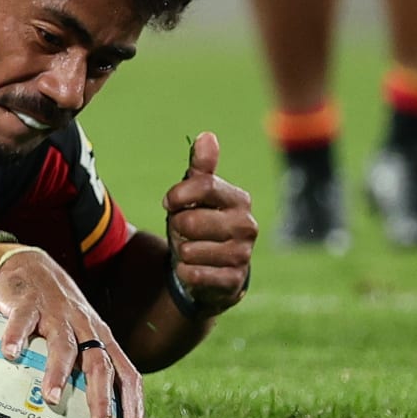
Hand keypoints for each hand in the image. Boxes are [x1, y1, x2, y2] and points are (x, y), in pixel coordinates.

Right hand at [0, 250, 144, 417]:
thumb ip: (86, 366)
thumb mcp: (79, 335)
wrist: (28, 265)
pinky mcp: (27, 301)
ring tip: (51, 397)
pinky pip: (22, 320)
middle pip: (99, 364)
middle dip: (101, 399)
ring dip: (58, 371)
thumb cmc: (57, 310)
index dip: (133, 404)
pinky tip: (10, 354)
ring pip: (63, 344)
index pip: (126, 373)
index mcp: (101, 338)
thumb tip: (95, 417)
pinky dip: (16, 336)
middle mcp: (84, 326)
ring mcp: (56, 312)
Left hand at [163, 131, 256, 315]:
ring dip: (181, 252)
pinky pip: (193, 274)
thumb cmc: (200, 223)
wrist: (210, 268)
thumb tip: (207, 136)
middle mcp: (247, 226)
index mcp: (239, 199)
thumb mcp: (196, 194)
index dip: (177, 195)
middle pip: (189, 221)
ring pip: (188, 250)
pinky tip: (193, 269)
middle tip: (186, 231)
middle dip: (178, 227)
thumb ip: (201, 167)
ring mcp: (243, 255)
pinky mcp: (233, 281)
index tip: (169, 202)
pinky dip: (185, 272)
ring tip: (193, 250)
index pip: (203, 186)